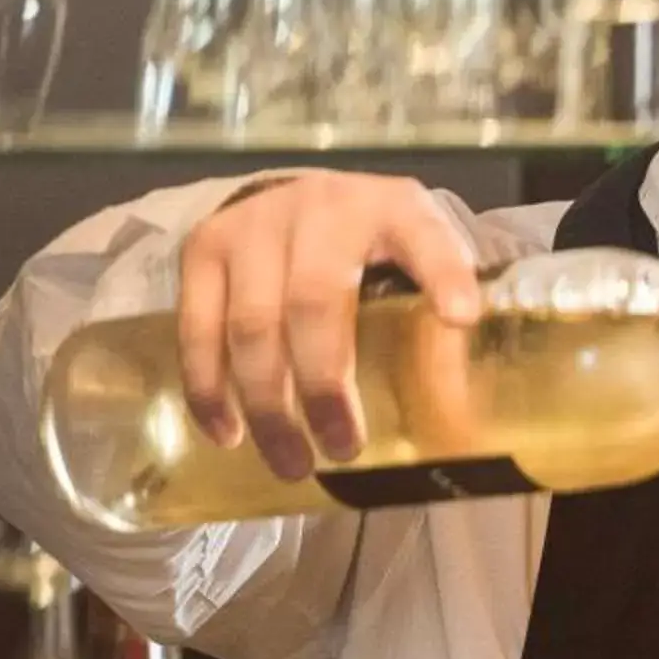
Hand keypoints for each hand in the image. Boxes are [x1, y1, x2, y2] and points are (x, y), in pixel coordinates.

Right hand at [177, 172, 483, 480]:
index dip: (444, 275)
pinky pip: (197, 327)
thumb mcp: (419, 257)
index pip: (425, 236)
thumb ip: (439, 313)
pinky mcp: (204, 247)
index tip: (462, 318)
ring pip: (250, 323)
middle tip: (343, 449)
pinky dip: (210, 389)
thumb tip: (457, 416)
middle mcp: (322, 208)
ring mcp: (255, 225)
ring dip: (268, 404)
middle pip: (314, 301)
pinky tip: (229, 434)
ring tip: (291, 462)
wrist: (296, 197)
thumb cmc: (371, 243)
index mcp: (394, 209)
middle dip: (325, 385)